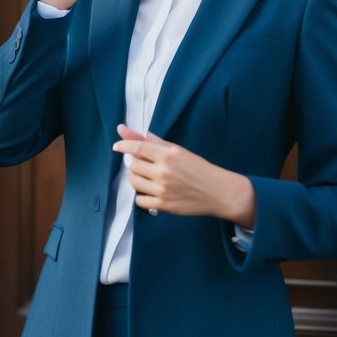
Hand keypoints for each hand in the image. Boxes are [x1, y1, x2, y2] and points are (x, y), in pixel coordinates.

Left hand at [113, 124, 255, 227]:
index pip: (137, 148)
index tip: (117, 146)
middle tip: (145, 164)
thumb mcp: (178, 151)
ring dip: (136, 178)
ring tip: (148, 177)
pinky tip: (151, 191)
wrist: (218, 192)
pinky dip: (142, 195)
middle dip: (135, 163)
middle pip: (133, 165)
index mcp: (168, 155)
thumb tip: (128, 131)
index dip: (124, 146)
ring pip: (134, 182)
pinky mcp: (164, 205)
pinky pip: (139, 200)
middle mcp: (164, 172)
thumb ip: (154, 142)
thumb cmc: (199, 169)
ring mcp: (163, 190)